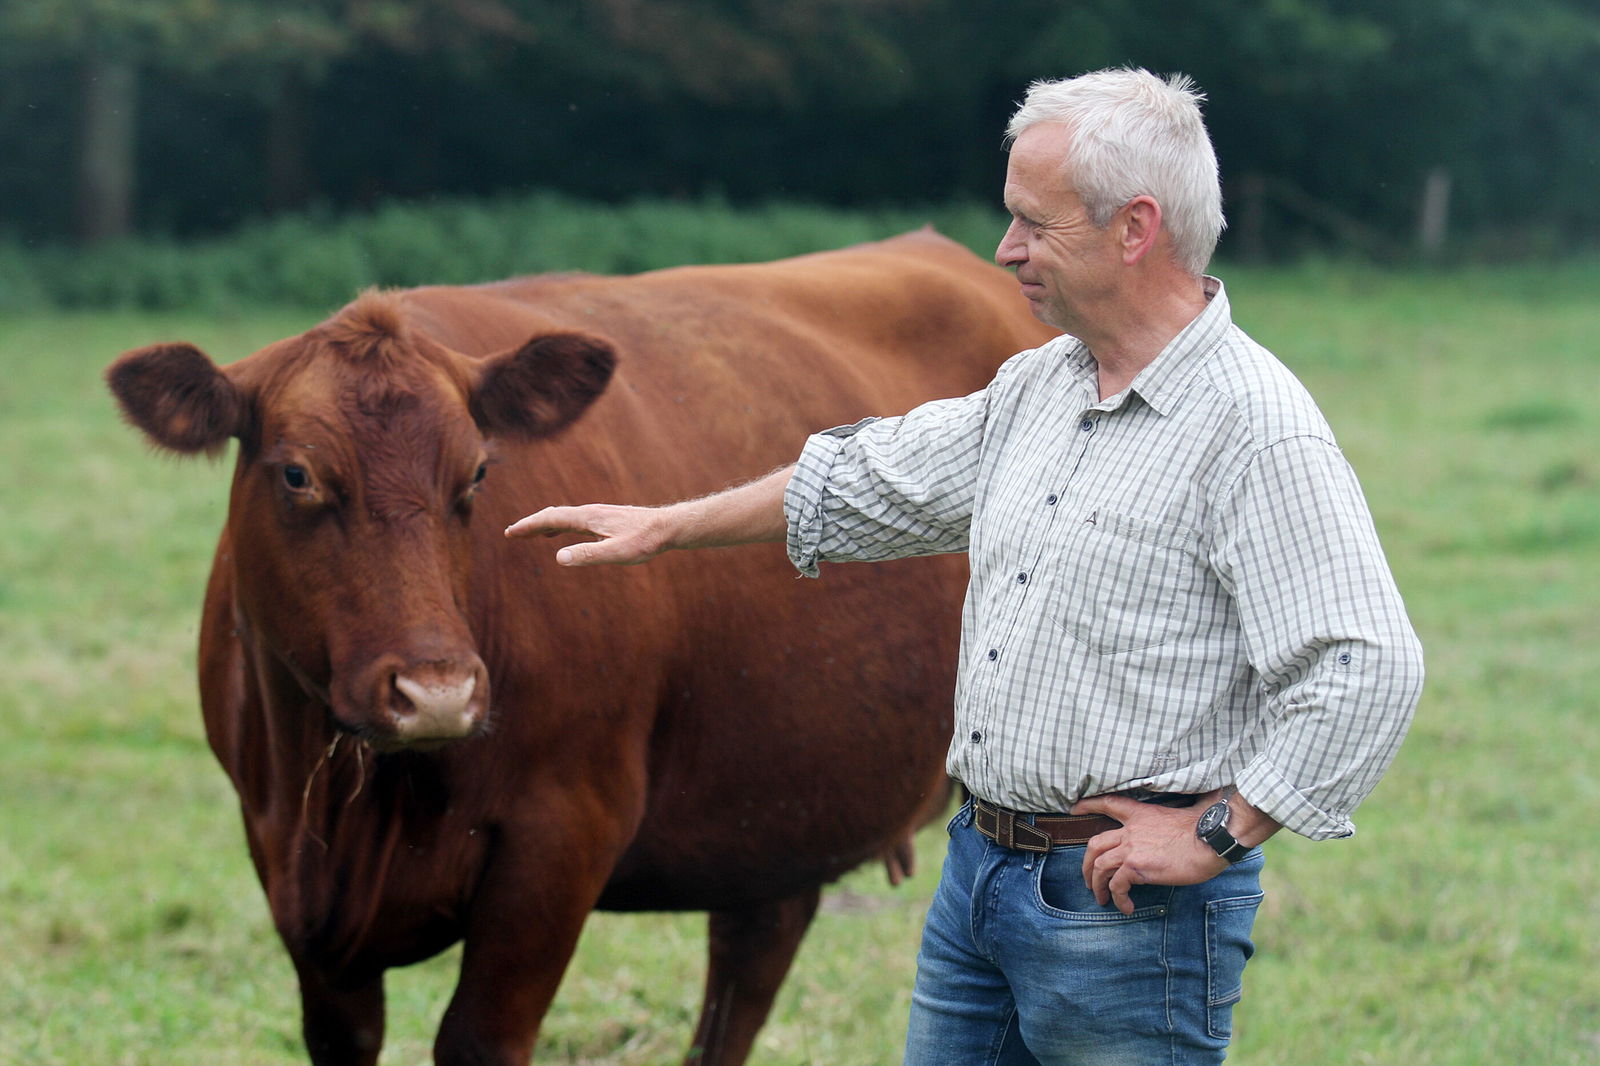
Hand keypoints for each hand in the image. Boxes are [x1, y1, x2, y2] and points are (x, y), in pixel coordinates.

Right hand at [503, 504, 670, 565]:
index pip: (551, 519)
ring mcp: (598, 515)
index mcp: (588, 518)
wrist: (667, 527)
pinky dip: (560, 525)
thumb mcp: (617, 552)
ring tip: (529, 533)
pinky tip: (560, 533)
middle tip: (511, 533)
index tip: (510, 532)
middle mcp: (590, 512)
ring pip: (564, 517)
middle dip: (531, 524)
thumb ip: (588, 554)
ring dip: (544, 524)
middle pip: (553, 515)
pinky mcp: (605, 520)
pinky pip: (575, 521)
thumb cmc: (644, 541)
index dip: (529, 525)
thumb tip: (559, 557)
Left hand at [1069, 793, 1227, 914]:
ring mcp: (1131, 848)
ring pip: (1099, 866)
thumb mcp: (1178, 818)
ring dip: (1097, 885)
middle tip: (1089, 879)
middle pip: (1095, 844)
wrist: (1210, 840)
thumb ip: (1164, 823)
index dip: (1089, 805)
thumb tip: (1173, 827)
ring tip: (1102, 898)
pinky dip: (1118, 898)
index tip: (1075, 808)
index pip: (1109, 804)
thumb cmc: (1203, 831)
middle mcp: (1130, 830)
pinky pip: (1117, 886)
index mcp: (1140, 814)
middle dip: (1086, 864)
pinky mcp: (1137, 867)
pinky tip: (1126, 907)